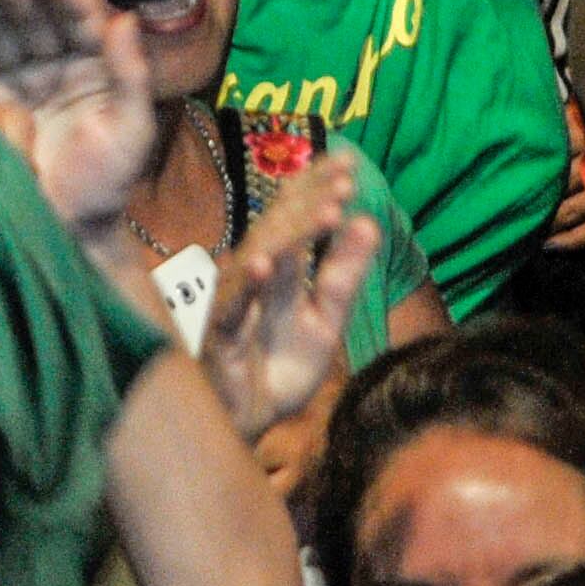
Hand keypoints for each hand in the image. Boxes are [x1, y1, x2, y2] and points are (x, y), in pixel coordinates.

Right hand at [0, 0, 162, 236]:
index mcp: (95, 63)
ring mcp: (19, 80)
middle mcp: (56, 64)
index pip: (77, 16)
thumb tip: (125, 18)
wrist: (68, 230)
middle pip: (33, 17)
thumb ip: (131, 75)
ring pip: (0, 32)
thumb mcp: (131, 131)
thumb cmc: (108, 181)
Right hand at [195, 146, 386, 439]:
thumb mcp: (325, 319)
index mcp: (277, 266)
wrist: (251, 424)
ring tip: (328, 213)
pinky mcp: (216, 336)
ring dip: (292, 235)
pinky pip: (230, 307)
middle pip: (277, 227)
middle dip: (312, 201)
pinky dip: (247, 285)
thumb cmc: (280, 365)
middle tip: (346, 180)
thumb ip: (344, 273)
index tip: (349, 161)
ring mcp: (231, 302)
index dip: (317, 187)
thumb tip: (369, 221)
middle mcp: (250, 274)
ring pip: (258, 259)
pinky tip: (265, 265)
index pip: (295, 215)